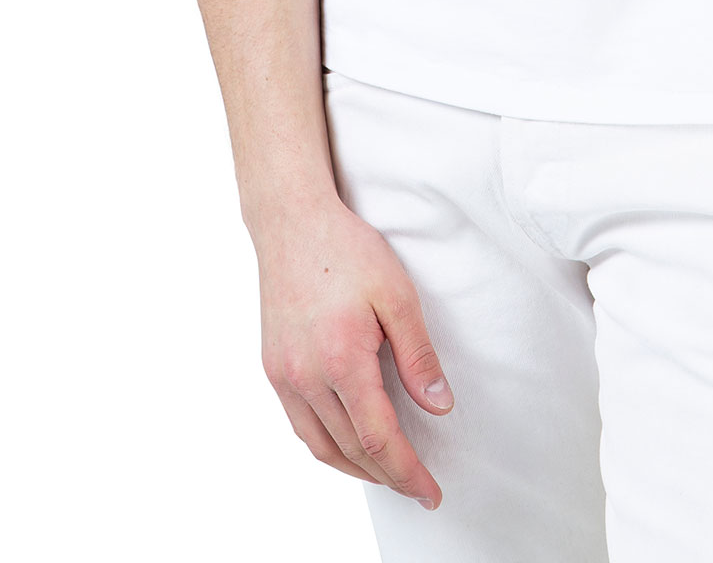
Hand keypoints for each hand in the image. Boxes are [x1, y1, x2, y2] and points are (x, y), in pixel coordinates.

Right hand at [257, 191, 454, 509]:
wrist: (291, 221)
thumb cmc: (347, 250)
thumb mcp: (397, 295)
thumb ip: (418, 356)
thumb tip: (439, 406)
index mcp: (341, 360)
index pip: (379, 439)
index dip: (408, 472)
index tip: (431, 492)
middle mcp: (306, 377)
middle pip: (351, 451)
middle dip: (389, 477)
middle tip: (418, 488)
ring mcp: (284, 375)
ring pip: (321, 446)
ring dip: (357, 469)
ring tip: (388, 475)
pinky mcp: (273, 368)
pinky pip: (300, 426)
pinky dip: (327, 446)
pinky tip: (348, 443)